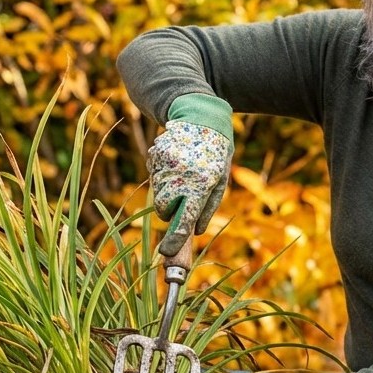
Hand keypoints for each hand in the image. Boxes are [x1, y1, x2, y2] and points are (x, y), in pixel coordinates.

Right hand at [147, 120, 230, 256]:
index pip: (183, 220)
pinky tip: (175, 163)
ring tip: (182, 175)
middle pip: (163, 209)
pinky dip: (161, 176)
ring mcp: (165, 164)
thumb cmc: (216, 155)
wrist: (202, 118)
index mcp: (201, 185)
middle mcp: (181, 175)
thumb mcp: (219, 182)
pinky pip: (153, 176)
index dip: (174, 240)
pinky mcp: (155, 155)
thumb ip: (207, 209)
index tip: (166, 254)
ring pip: (157, 193)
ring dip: (166, 192)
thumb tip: (195, 232)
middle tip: (182, 200)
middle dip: (169, 211)